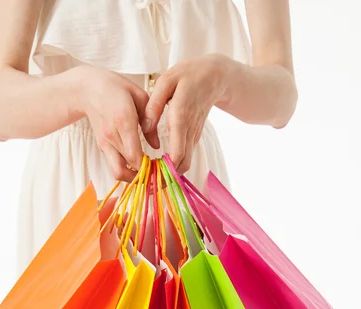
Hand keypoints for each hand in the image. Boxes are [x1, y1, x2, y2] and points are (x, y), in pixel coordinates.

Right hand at [77, 66, 159, 181]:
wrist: (88, 89)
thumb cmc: (117, 88)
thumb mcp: (140, 97)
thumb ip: (151, 122)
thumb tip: (157, 146)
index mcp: (123, 121)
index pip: (134, 155)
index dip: (147, 167)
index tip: (160, 168)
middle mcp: (111, 136)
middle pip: (125, 169)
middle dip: (142, 177)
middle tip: (156, 175)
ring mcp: (105, 143)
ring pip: (117, 172)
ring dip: (133, 177)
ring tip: (147, 174)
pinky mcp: (102, 147)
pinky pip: (114, 165)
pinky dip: (127, 170)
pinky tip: (139, 166)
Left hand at [142, 54, 231, 172]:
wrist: (215, 77)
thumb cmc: (188, 75)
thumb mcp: (167, 81)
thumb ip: (154, 104)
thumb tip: (145, 128)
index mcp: (181, 116)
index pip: (177, 152)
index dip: (167, 168)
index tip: (152, 175)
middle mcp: (189, 130)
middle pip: (182, 164)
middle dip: (167, 177)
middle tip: (148, 182)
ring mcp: (194, 135)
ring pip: (185, 163)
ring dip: (170, 174)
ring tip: (151, 177)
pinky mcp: (194, 136)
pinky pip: (186, 156)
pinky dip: (174, 165)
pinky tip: (160, 166)